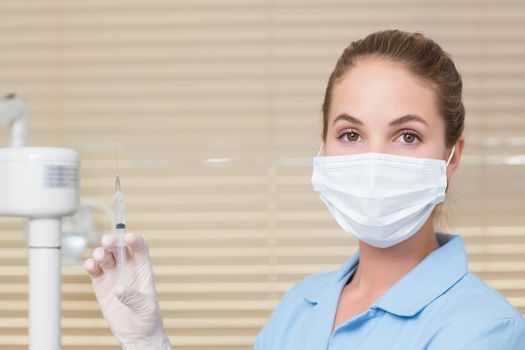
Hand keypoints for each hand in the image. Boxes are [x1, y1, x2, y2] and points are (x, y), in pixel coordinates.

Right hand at [83, 233, 171, 349]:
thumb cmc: (148, 318)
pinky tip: (90, 266)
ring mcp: (114, 274)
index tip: (129, 237)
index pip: (140, 248)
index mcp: (143, 269)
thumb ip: (134, 297)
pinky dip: (90, 266)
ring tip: (99, 256)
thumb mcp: (145, 307)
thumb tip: (120, 289)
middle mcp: (128, 268)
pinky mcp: (101, 284)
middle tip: (108, 241)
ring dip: (101, 252)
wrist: (137, 333)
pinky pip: (94, 270)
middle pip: (120, 248)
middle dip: (113, 242)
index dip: (135, 240)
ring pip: (105, 256)